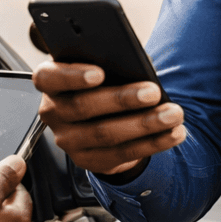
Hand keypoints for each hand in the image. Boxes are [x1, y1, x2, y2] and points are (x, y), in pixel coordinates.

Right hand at [32, 61, 185, 175]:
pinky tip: (173, 133)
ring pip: (105, 134)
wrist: (100, 118)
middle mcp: (53, 112)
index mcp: (51, 82)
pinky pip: (122, 154)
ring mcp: (68, 140)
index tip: (100, 73)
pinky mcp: (89, 160)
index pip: (48, 78)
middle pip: (82, 107)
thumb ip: (108, 62)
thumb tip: (135, 64)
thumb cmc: (101, 82)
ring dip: (144, 124)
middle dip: (121, 99)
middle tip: (152, 92)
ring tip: (172, 114)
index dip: (72, 76)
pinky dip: (152, 143)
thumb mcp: (99, 66)